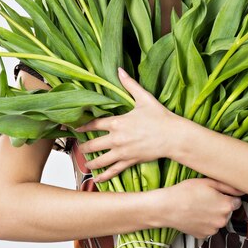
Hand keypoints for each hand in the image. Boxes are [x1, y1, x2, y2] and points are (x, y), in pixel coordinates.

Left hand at [75, 67, 180, 182]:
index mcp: (118, 122)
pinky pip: (114, 170)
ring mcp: (123, 152)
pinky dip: (105, 175)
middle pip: (94, 144)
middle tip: (78, 148)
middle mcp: (117, 139)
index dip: (82, 126)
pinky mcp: (130, 161)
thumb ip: (129, 84)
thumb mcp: (144, 98)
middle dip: (84, 147)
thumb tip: (119, 70)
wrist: (173, 136)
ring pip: (101, 160)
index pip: (94, 124)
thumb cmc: (160, 117)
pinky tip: (98, 178)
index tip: (74, 128)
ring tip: (85, 163)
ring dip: (91, 162)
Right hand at [161, 178, 244, 238]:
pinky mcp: (203, 235)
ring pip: (218, 219)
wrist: (168, 207)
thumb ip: (228, 186)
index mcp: (226, 205)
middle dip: (220, 204)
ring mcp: (213, 229)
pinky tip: (195, 213)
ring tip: (199, 205)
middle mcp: (222, 220)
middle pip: (227, 211)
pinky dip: (205, 221)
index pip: (237, 201)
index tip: (219, 193)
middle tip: (206, 197)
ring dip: (212, 213)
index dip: (227, 195)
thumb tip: (240, 189)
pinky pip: (209, 227)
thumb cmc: (185, 192)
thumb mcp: (208, 182)